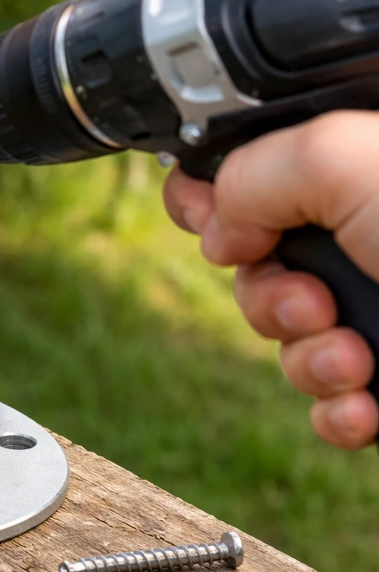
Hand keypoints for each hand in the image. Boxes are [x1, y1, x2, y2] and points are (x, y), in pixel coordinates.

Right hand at [163, 111, 378, 449]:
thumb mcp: (345, 159)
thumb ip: (255, 169)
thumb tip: (219, 223)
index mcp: (350, 167)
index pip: (252, 168)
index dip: (213, 198)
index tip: (210, 222)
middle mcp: (362, 230)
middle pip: (254, 264)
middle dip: (269, 298)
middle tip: (311, 301)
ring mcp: (377, 302)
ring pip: (286, 337)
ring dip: (304, 360)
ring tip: (351, 361)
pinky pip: (328, 400)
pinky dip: (336, 411)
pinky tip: (365, 405)